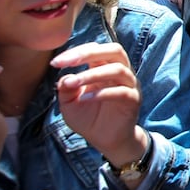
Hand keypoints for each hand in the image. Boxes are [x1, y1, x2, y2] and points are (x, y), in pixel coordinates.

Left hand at [51, 42, 143, 164]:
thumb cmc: (89, 117)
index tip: (56, 62)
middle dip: (88, 53)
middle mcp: (121, 72)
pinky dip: (101, 93)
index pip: (96, 49)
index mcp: (105, 67)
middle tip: (66, 63)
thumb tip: (64, 76)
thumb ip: (66, 88)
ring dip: (92, 74)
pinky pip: (121, 92)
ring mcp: (129, 85)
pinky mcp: (133, 100)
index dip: (77, 51)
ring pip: (118, 69)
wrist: (105, 140)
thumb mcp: (69, 102)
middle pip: (114, 50)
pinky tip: (84, 99)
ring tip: (72, 83)